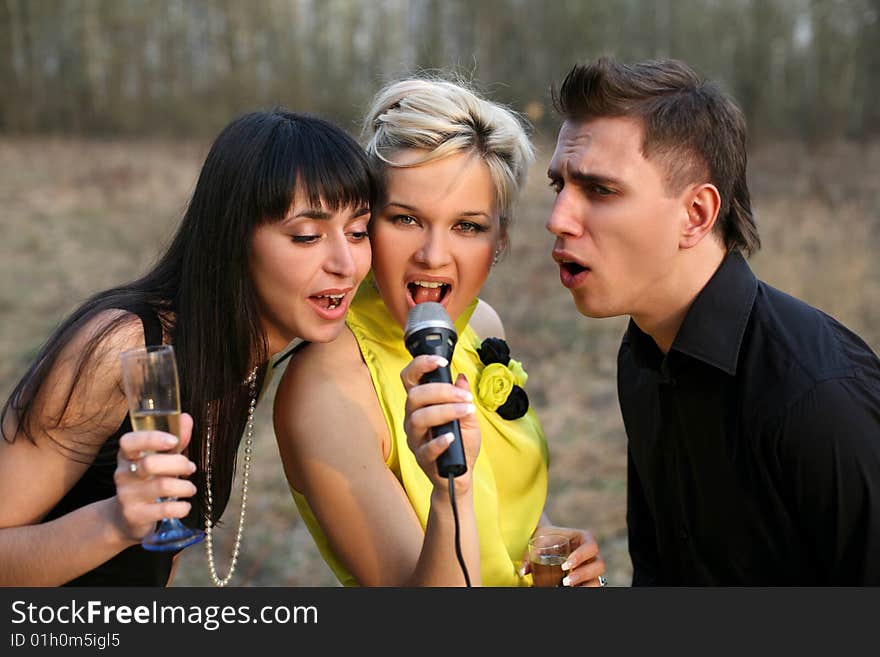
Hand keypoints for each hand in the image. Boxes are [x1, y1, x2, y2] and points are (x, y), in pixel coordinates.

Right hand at [112, 412, 197, 542]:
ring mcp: (127, 496)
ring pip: (162, 486)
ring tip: (190, 488)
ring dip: (185, 486)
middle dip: (178, 464)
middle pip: (150, 463)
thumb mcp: (159, 459)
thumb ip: (175, 440)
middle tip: (191, 468)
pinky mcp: (135, 515)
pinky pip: (164, 509)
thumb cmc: (147, 481)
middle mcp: (124, 474)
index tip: (173, 441)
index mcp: (127, 456)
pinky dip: (181, 507)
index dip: (152, 439)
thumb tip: (185, 418)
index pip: (130, 441)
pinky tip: (185, 505)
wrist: (125, 517)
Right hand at [400, 355, 480, 491]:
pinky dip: (438, 441)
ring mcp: (415, 438)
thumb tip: (461, 378)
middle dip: (441, 391)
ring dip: (444, 411)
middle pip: (414, 396)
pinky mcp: (421, 458)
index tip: (441, 361)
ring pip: (417, 419)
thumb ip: (463, 398)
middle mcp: (412, 418)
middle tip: (464, 397)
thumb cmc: (461, 443)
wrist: (460, 473)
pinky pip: (425, 448)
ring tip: (465, 412)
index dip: (421, 365)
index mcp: (421, 404)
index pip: (410, 378)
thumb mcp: (468, 417)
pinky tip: (451, 438)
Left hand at [523, 525, 605, 586]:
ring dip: (586, 586)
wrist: (545, 543)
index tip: (565, 565)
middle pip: (599, 565)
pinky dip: (583, 589)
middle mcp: (591, 554)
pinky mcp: (587, 579)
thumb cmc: (544, 539)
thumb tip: (524, 570)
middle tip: (566, 581)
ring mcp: (591, 567)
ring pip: (598, 579)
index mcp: (584, 539)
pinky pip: (591, 586)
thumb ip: (531, 554)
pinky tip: (570, 590)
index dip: (581, 556)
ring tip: (566, 586)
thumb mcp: (538, 542)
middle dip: (583, 575)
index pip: (591, 547)